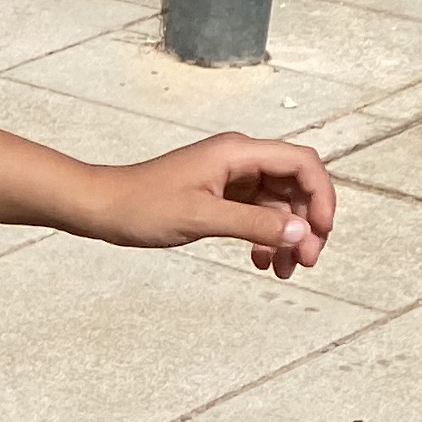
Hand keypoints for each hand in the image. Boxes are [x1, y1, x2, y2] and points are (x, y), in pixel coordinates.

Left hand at [79, 135, 336, 278]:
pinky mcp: (219, 195)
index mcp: (237, 152)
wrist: (100, 208)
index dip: (321, 196)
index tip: (320, 232)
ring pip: (277, 204)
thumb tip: (300, 231)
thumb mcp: (201, 217)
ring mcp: (229, 177)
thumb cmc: (141, 206)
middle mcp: (238, 160)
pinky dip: (263, 236)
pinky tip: (260, 261)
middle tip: (305, 260)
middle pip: (295, 185)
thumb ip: (253, 224)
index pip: (301, 163)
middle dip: (306, 222)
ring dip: (285, 235)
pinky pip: (255, 213)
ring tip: (284, 269)